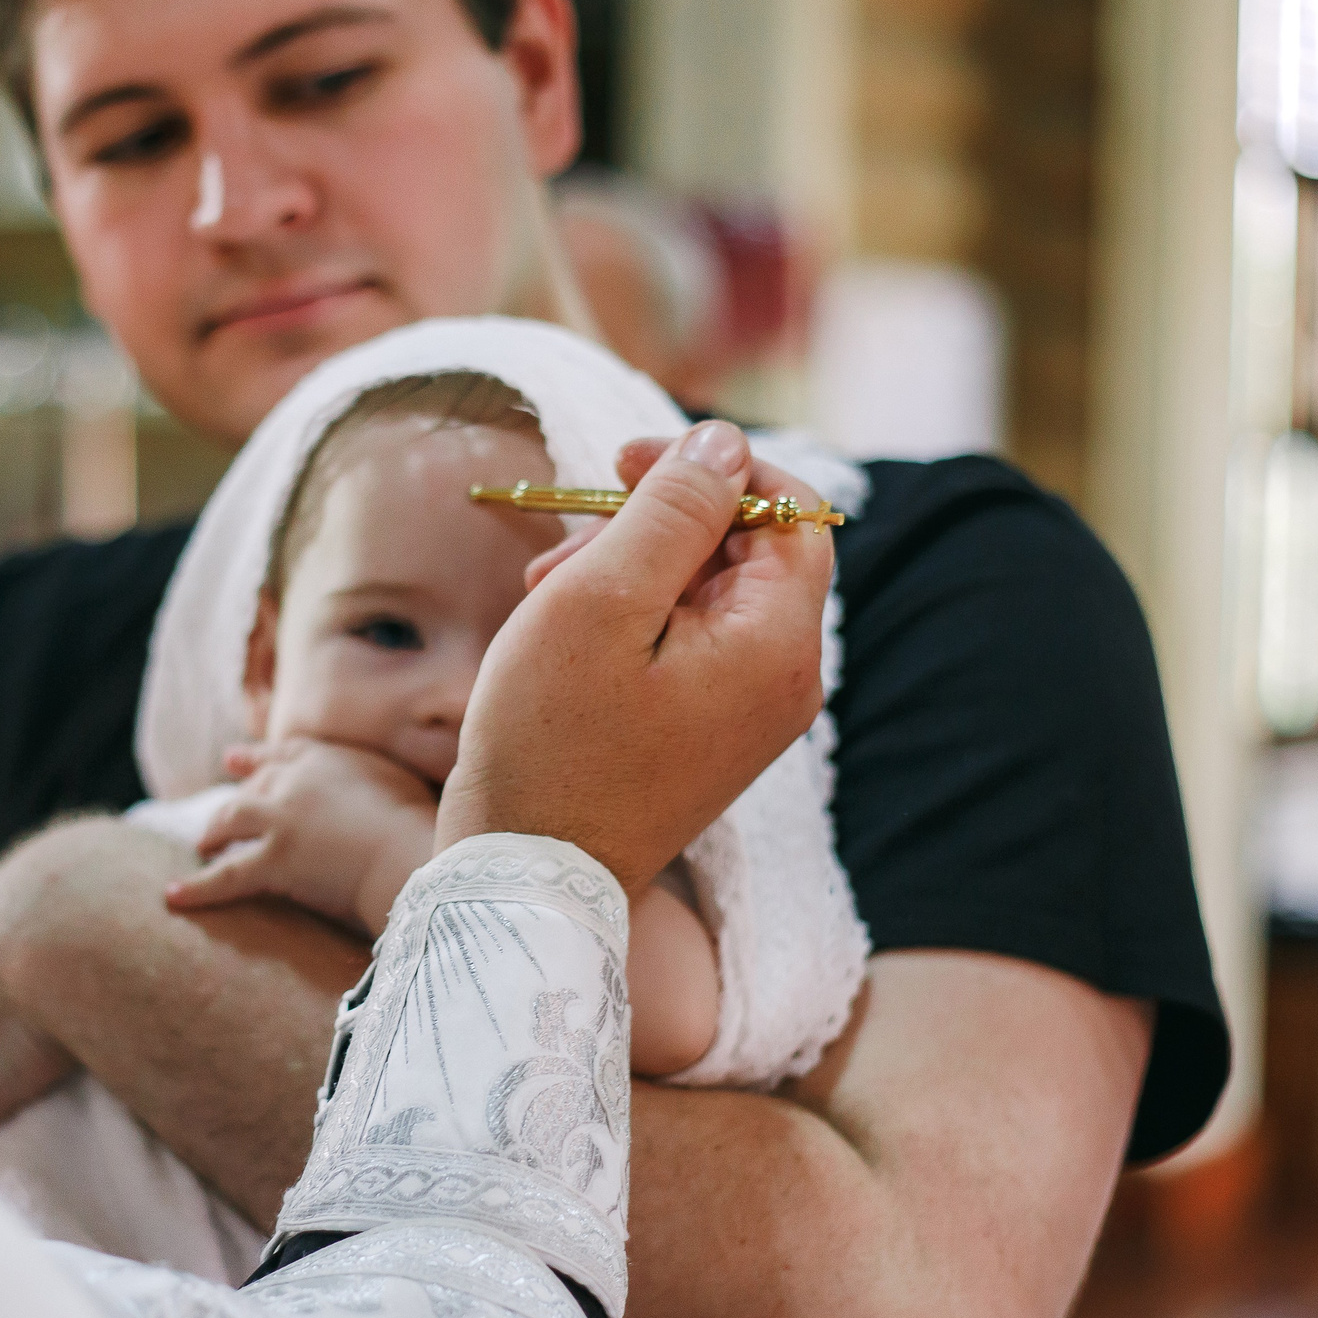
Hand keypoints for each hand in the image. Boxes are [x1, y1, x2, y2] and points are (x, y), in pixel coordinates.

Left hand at [164, 738, 439, 936]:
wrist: (410, 854)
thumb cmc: (422, 826)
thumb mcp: (407, 783)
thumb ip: (386, 780)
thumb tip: (394, 786)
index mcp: (330, 759)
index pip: (285, 754)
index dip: (259, 758)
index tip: (238, 758)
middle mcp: (298, 780)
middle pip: (255, 784)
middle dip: (235, 792)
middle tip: (219, 803)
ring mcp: (282, 818)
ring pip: (231, 818)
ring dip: (214, 831)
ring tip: (202, 844)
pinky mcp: (274, 859)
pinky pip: (226, 875)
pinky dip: (198, 888)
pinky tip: (173, 897)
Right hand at [437, 421, 834, 893]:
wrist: (526, 876)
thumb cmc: (551, 741)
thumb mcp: (600, 599)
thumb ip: (672, 510)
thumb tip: (723, 441)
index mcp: (778, 645)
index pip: (791, 510)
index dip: (713, 466)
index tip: (623, 460)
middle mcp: (785, 683)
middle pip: (747, 551)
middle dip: (656, 524)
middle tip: (566, 536)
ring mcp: (751, 717)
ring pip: (709, 597)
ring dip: (631, 571)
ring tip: (546, 590)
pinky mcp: (710, 737)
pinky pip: (691, 647)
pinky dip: (632, 622)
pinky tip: (564, 633)